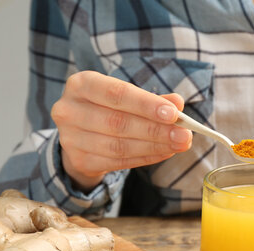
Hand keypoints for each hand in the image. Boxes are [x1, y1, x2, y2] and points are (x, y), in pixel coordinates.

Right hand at [51, 71, 191, 190]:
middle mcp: (69, 109)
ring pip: (119, 146)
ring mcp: (70, 138)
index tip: (174, 114)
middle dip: (156, 130)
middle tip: (184, 135)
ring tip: (179, 145)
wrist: (80, 133)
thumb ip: (152, 100)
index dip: (146, 104)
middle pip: (119, 123)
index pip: (117, 93)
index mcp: (81, 84)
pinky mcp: (79, 160)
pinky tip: (164, 153)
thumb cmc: (108, 108)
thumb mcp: (127, 97)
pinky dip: (146, 158)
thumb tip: (178, 103)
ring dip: (154, 147)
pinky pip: (118, 162)